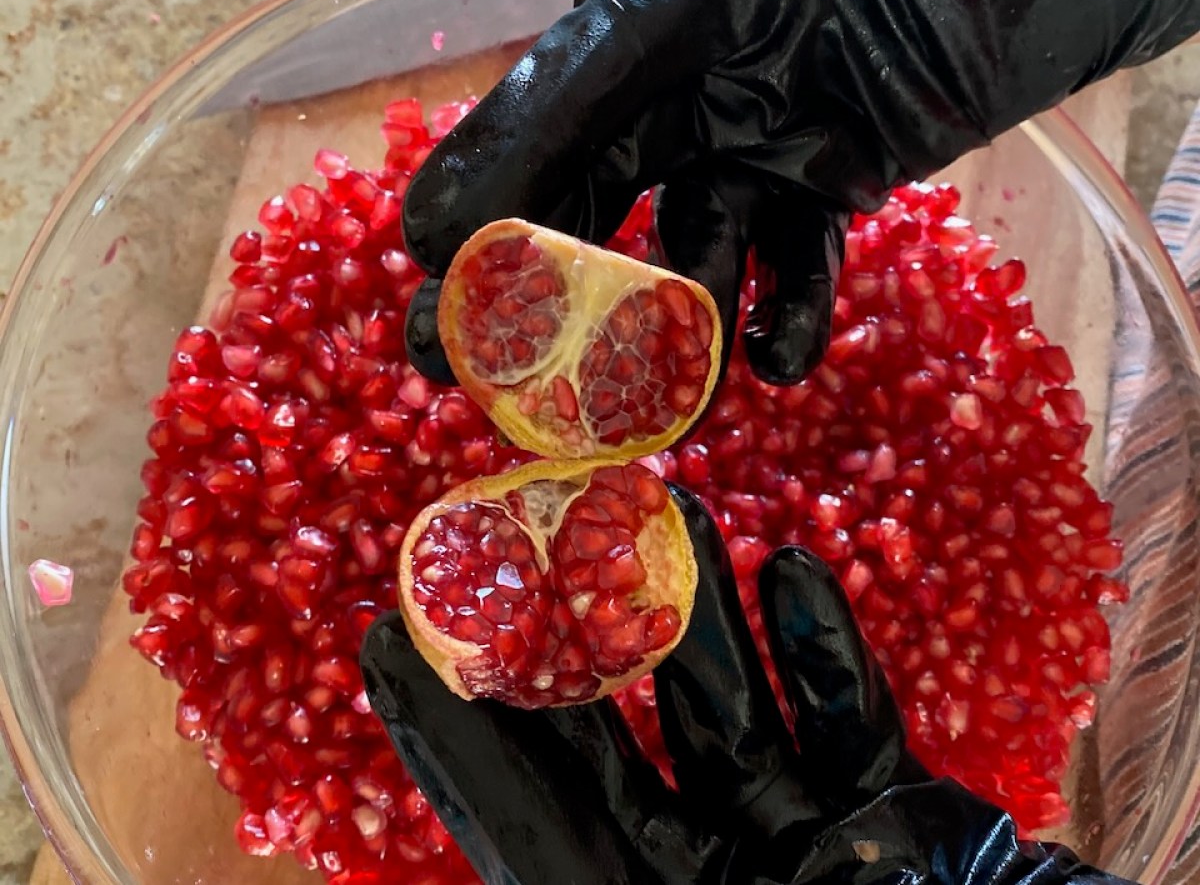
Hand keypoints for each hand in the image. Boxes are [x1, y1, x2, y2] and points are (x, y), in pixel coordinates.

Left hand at [360, 486, 1135, 883]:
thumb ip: (587, 872)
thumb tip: (521, 849)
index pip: (525, 825)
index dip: (449, 737)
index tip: (384, 639)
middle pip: (616, 755)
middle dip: (573, 645)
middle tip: (531, 540)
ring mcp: (803, 848)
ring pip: (729, 714)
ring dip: (700, 616)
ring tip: (672, 516)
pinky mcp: (892, 817)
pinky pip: (847, 721)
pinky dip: (823, 650)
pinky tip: (795, 571)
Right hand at [399, 0, 1198, 387]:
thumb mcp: (675, 11)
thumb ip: (567, 96)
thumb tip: (436, 223)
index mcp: (627, 40)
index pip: (528, 143)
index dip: (478, 230)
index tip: (431, 311)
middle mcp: (677, 99)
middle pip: (593, 217)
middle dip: (552, 309)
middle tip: (505, 394)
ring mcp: (754, 144)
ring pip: (695, 258)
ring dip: (683, 337)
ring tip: (677, 404)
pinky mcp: (832, 179)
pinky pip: (798, 259)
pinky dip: (790, 315)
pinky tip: (783, 361)